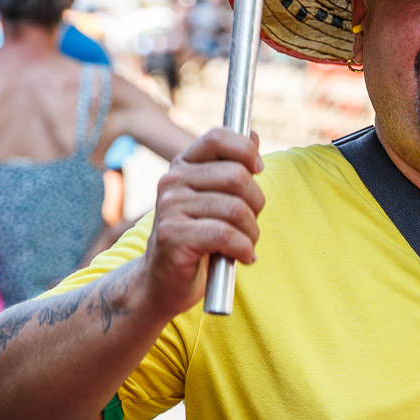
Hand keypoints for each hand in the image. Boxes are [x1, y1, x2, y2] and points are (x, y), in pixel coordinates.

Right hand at [141, 128, 264, 317]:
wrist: (162, 283)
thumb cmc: (197, 239)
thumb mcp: (215, 199)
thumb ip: (231, 168)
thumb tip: (253, 135)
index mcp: (183, 166)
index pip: (217, 137)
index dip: (245, 150)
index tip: (258, 170)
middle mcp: (172, 181)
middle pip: (237, 176)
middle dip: (256, 204)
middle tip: (249, 225)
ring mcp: (169, 207)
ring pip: (236, 209)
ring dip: (251, 233)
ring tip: (245, 245)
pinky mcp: (173, 236)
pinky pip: (226, 234)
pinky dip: (244, 249)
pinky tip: (243, 258)